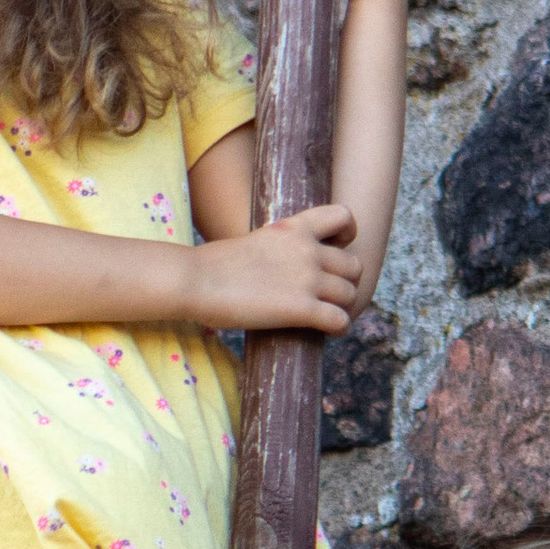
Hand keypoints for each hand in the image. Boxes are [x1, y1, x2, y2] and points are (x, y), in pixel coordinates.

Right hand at [188, 200, 362, 337]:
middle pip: (354, 265)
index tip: (334, 248)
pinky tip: (327, 332)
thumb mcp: (255, 242)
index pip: (343, 216)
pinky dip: (339, 328)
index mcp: (295, 228)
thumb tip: (281, 269)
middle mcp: (308, 250)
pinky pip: (341, 320)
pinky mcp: (302, 308)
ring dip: (342, 307)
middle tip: (328, 294)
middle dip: (345, 281)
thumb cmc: (212, 265)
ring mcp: (307, 279)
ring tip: (326, 317)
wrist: (195, 280)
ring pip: (350, 294)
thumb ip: (278, 249)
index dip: (347, 234)